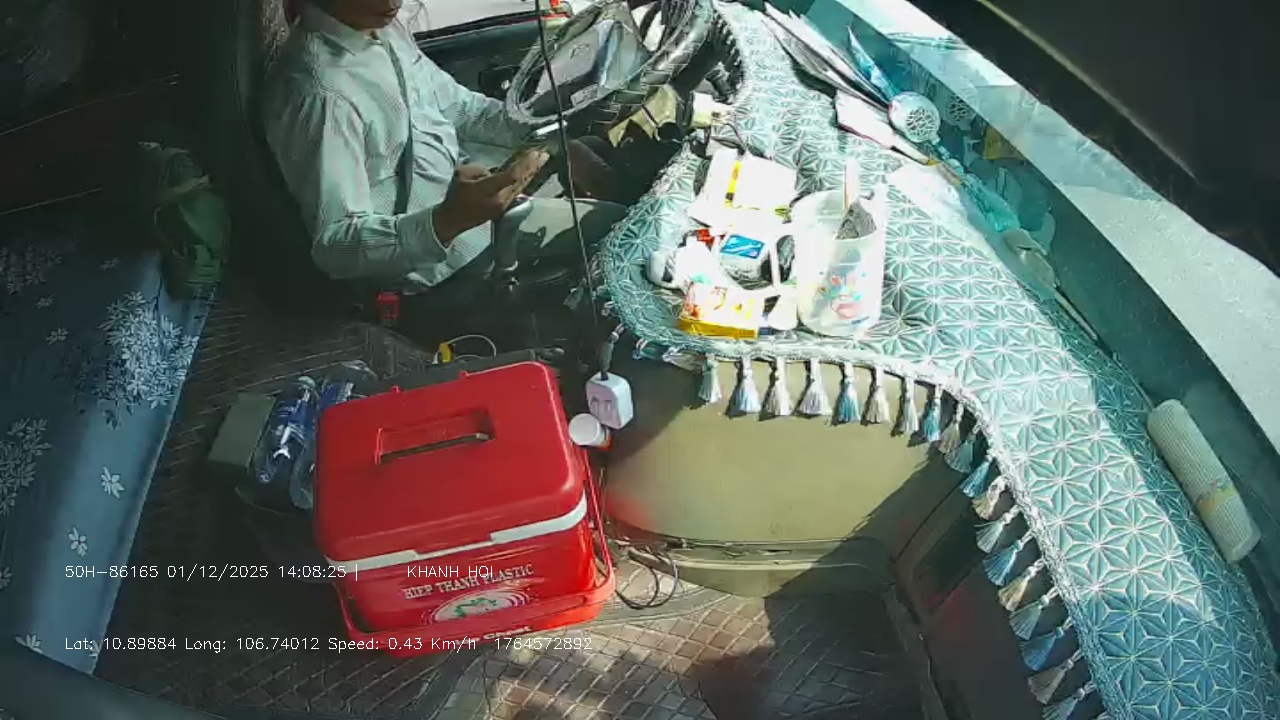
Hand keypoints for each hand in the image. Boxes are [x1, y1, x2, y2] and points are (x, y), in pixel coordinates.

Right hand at [432, 153, 547, 242]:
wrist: (453, 219)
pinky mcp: (505, 207)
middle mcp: (499, 200)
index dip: (524, 164)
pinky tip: (531, 173)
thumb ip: (479, 169)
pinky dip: (525, 180)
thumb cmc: (456, 196)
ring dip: (532, 172)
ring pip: (521, 186)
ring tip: (541, 160)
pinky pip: (518, 191)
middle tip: (543, 154)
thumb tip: (494, 171)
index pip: (510, 176)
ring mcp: (504, 205)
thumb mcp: (461, 174)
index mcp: (487, 191)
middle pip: (521, 181)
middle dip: (533, 166)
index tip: (534, 153)